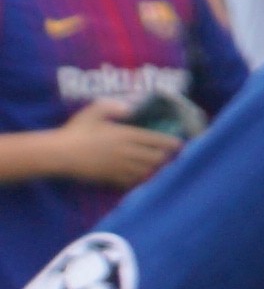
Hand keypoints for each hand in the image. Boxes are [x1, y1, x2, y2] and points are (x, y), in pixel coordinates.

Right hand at [24, 110, 171, 188]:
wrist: (60, 154)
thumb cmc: (76, 131)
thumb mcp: (93, 111)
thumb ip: (113, 107)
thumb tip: (131, 108)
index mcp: (125, 135)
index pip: (156, 140)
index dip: (171, 143)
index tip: (180, 143)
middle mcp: (127, 152)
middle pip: (156, 158)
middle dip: (166, 157)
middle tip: (170, 155)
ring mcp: (120, 167)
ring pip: (148, 171)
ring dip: (156, 169)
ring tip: (160, 166)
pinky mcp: (112, 178)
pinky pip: (134, 181)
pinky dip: (142, 179)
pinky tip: (144, 176)